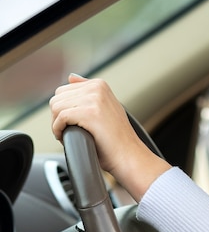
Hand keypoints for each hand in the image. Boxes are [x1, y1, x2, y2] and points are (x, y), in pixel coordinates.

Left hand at [49, 74, 169, 199]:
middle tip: (70, 130)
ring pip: (56, 107)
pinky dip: (58, 130)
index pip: (63, 91)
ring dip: (57, 124)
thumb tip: (71, 76)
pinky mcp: (90, 112)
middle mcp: (97, 88)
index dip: (64, 110)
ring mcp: (95, 99)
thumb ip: (87, 91)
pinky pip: (60, 118)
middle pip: (57, 98)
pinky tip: (67, 137)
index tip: (74, 123)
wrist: (128, 155)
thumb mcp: (104, 107)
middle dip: (58, 116)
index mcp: (100, 84)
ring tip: (70, 134)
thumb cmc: (115, 138)